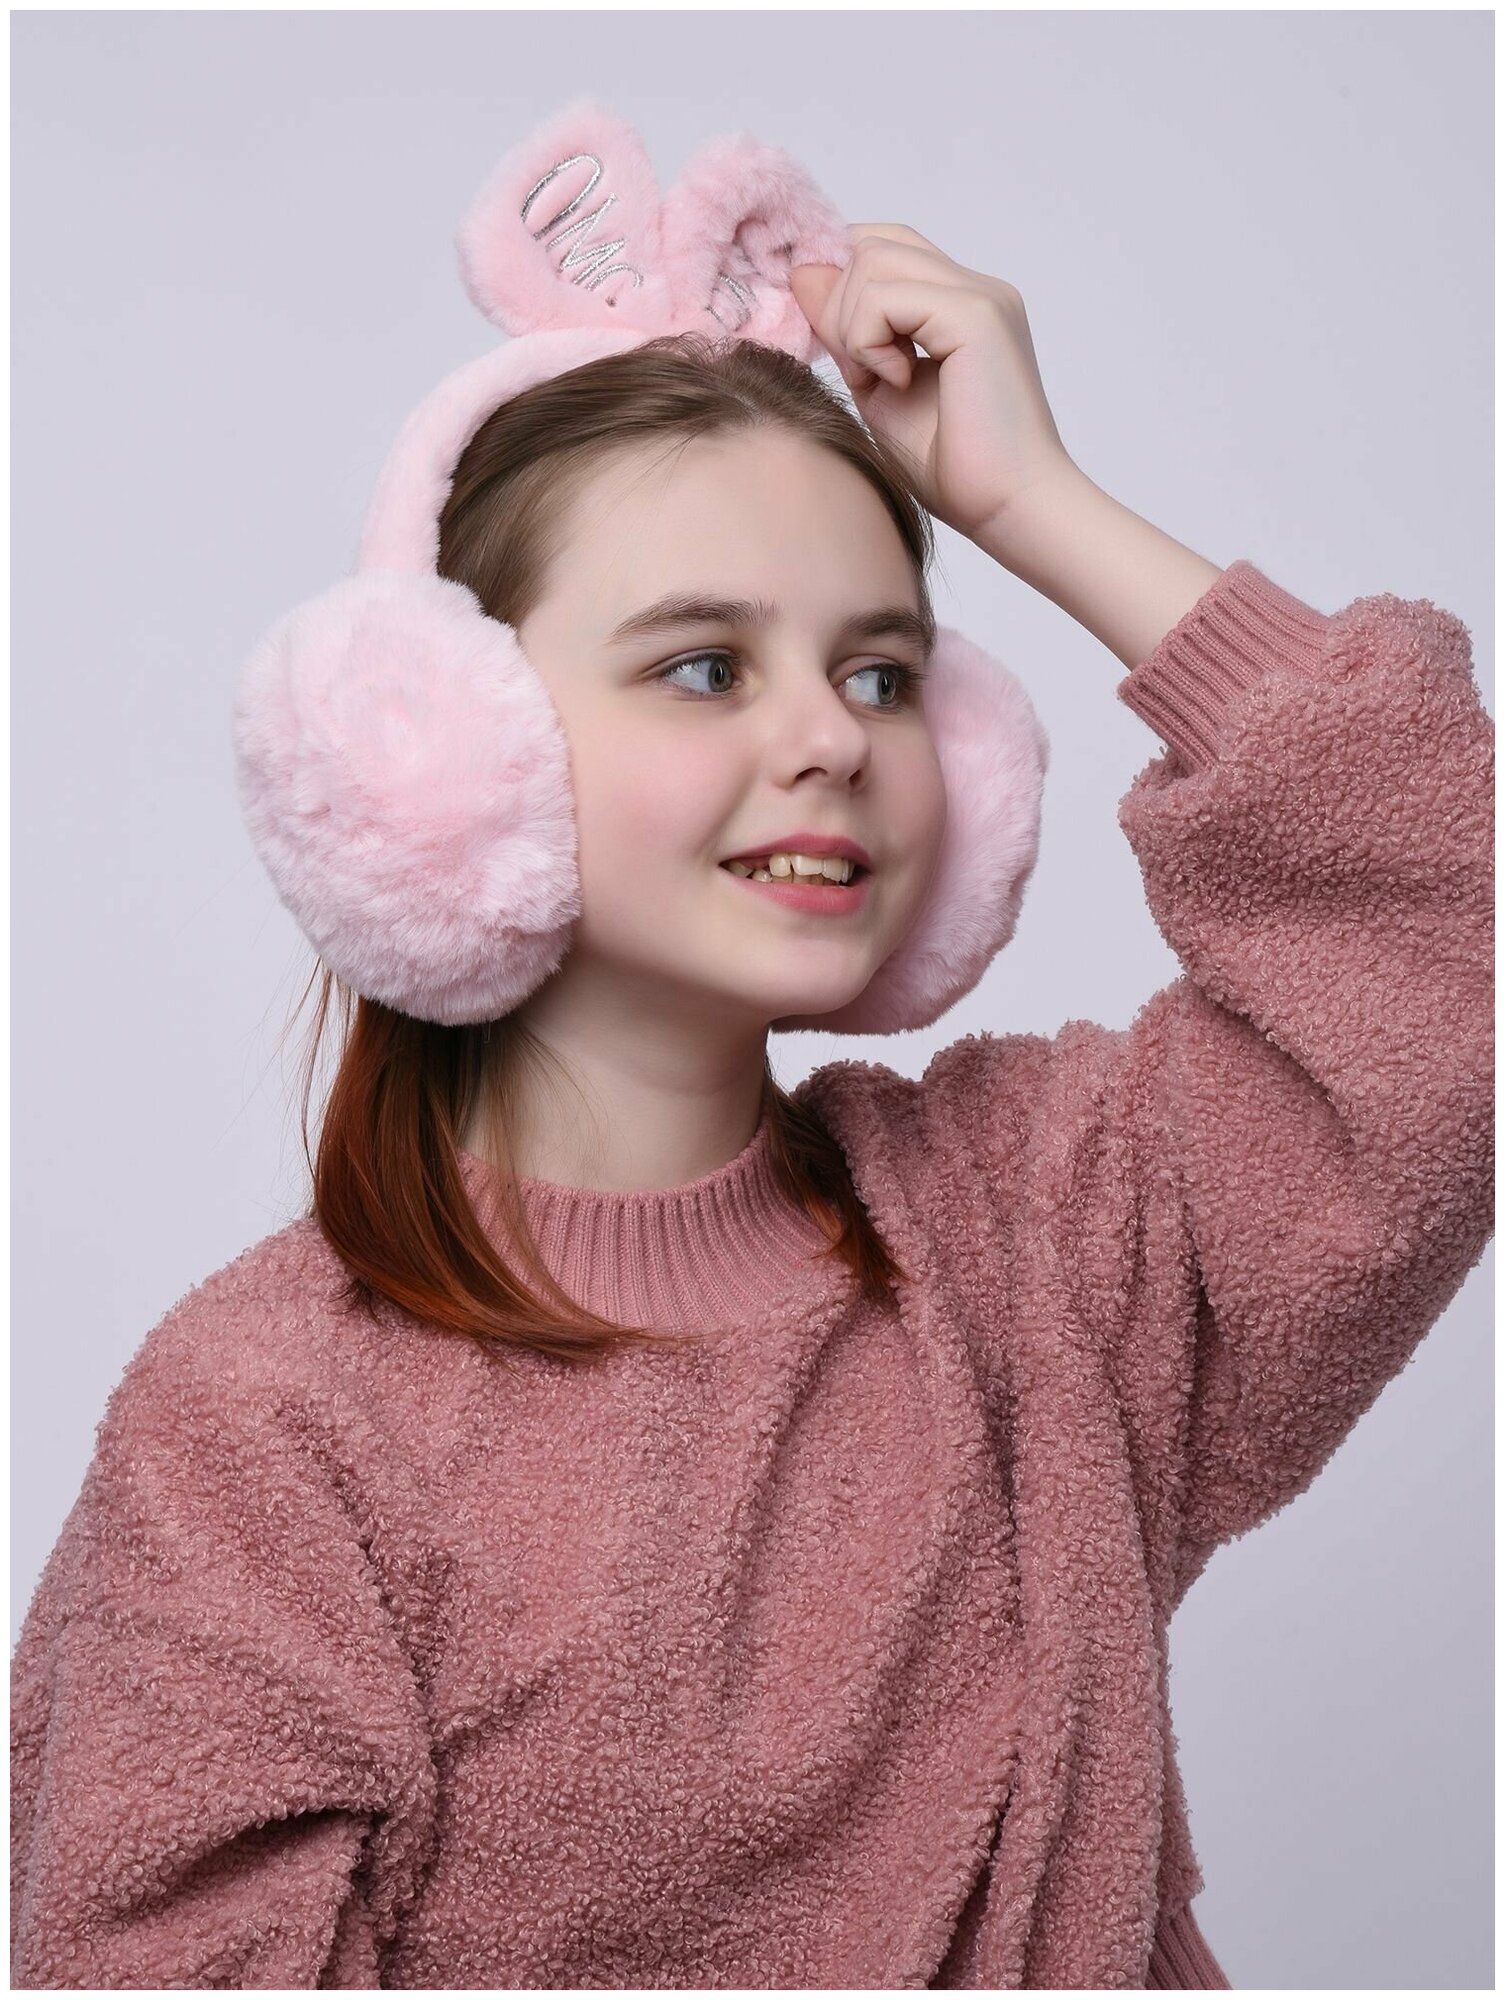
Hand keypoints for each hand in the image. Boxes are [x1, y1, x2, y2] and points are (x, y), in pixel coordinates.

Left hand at [788, 225, 1078, 546]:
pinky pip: (885, 295)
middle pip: (869, 243)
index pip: (881, 246)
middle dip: (838, 304)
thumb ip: (847, 334)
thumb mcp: (878, 391)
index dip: (840, 283)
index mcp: (958, 303)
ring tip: (881, 380)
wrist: (1010, 509)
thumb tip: (802, 273)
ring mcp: (980, 294)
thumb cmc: (954, 468)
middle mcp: (975, 287)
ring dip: (851, 324)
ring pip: (871, 260)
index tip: (836, 347)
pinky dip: (869, 340)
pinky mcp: (976, 314)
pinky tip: (898, 383)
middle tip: (859, 371)